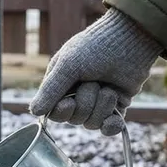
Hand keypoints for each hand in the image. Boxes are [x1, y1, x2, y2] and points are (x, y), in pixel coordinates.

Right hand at [29, 8, 162, 135]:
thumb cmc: (96, 46)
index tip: (69, 102)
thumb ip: (50, 89)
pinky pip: (109, 128)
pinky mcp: (117, 106)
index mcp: (61, 85)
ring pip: (91, 123)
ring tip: (109, 89)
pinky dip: (111, 126)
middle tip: (95, 82)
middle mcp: (77, 96)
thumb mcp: (68, 65)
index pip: (54, 113)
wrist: (133, 39)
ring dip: (102, 107)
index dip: (61, 112)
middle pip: (74, 119)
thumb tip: (34, 111)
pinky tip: (114, 120)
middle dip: (86, 102)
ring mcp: (97, 102)